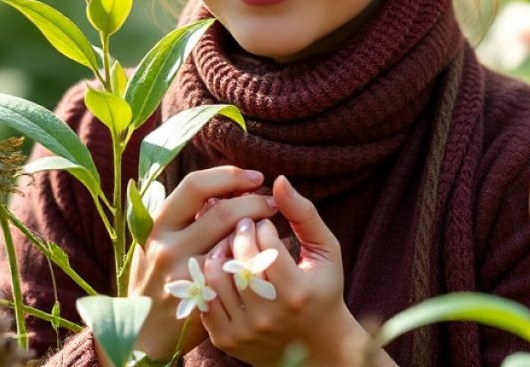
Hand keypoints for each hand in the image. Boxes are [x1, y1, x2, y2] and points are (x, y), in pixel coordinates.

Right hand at [129, 166, 277, 360]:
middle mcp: (168, 247)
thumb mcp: (157, 241)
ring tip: (272, 226)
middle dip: (253, 202)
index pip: (195, 185)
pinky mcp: (201, 300)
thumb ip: (183, 217)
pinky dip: (253, 259)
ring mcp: (185, 276)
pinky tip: (264, 255)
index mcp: (158, 225)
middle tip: (272, 203)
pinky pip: (236, 272)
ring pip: (233, 242)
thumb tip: (222, 188)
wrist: (143, 332)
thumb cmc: (156, 278)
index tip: (254, 177)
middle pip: (222, 212)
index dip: (229, 176)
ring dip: (259, 229)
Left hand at [200, 175, 370, 366]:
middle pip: (239, 259)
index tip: (265, 223)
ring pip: (215, 276)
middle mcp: (268, 316)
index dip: (262, 224)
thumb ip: (305, 214)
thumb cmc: (323, 289)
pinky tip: (224, 267)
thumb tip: (279, 181)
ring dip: (220, 251)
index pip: (266, 244)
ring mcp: (244, 331)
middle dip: (239, 232)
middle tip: (244, 225)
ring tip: (233, 244)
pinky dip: (210, 276)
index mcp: (296, 293)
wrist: (316, 347)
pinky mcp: (225, 340)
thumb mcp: (325, 251)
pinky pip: (205, 297)